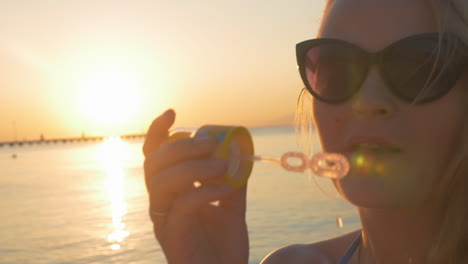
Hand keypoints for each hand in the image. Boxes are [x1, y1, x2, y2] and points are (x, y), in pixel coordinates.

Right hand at [143, 109, 248, 263]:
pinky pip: (182, 204)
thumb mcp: (233, 206)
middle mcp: (161, 203)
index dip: (158, 132)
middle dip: (181, 146)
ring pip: (161, 181)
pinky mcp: (172, 236)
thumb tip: (239, 149)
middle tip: (211, 143)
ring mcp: (164, 220)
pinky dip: (205, 190)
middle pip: (154, 163)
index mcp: (171, 192)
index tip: (173, 112)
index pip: (155, 156)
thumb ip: (234, 179)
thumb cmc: (225, 246)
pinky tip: (227, 188)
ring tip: (223, 166)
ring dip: (193, 166)